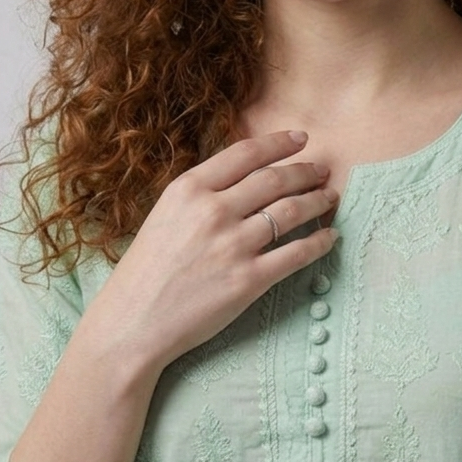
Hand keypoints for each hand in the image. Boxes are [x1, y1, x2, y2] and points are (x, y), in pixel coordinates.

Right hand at [81, 130, 338, 375]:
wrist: (132, 323)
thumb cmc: (146, 271)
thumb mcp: (165, 215)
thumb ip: (201, 194)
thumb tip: (244, 178)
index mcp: (189, 189)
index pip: (246, 154)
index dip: (279, 143)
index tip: (301, 139)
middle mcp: (213, 210)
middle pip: (274, 179)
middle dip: (305, 171)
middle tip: (322, 169)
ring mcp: (233, 245)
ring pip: (291, 211)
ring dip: (317, 200)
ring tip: (329, 197)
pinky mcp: (248, 280)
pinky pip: (296, 254)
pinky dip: (319, 242)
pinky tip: (329, 237)